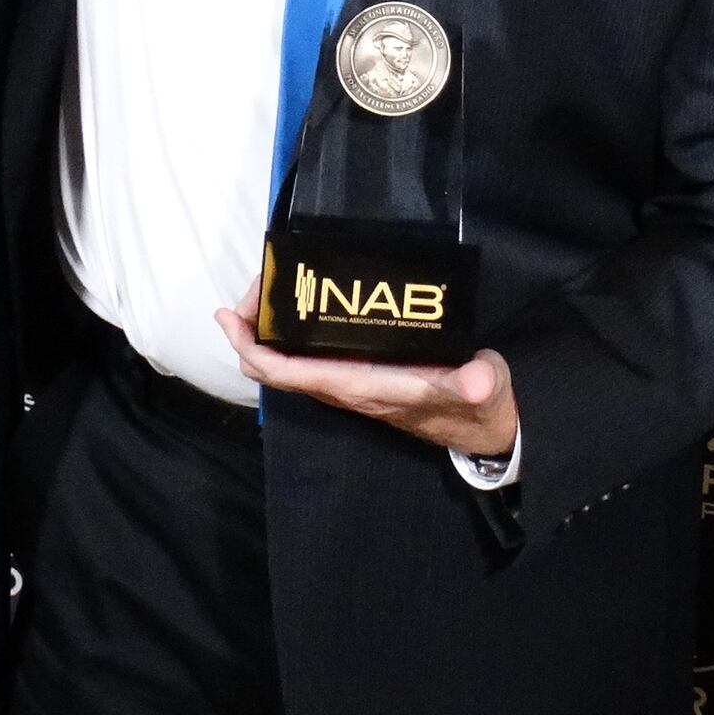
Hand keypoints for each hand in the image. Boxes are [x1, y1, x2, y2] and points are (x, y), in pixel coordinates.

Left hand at [216, 301, 519, 458]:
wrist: (485, 427)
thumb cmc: (477, 407)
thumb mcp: (482, 390)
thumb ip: (477, 384)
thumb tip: (476, 381)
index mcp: (361, 387)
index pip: (289, 373)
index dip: (252, 348)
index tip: (228, 317)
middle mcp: (345, 387)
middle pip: (276, 367)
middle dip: (253, 332)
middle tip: (255, 286)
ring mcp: (350, 382)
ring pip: (289, 363)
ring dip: (269, 332)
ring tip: (268, 289)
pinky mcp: (360, 374)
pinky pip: (309, 358)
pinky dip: (291, 334)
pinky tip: (301, 306)